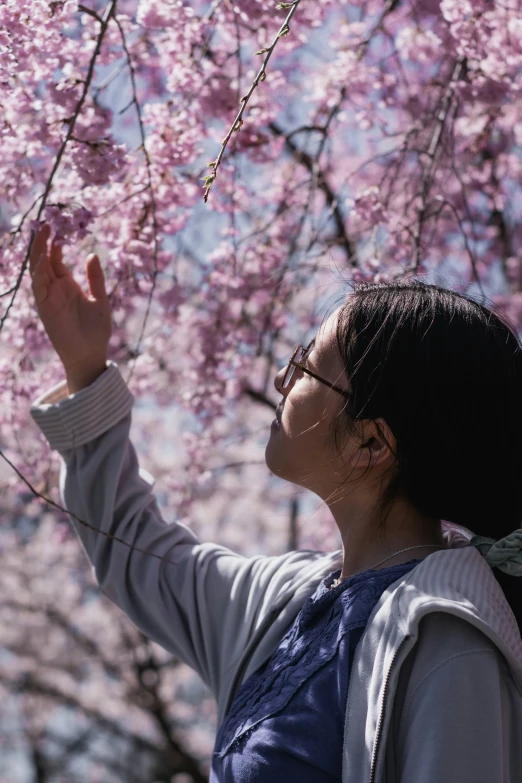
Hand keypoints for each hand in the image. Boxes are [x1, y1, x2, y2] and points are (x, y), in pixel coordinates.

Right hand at [29, 223, 111, 390]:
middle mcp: (55, 288)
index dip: (56, 243)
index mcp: (68, 284)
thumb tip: (92, 254)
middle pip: (44, 260)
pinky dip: (39, 273)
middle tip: (47, 222)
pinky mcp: (45, 308)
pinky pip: (38, 287)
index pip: (56, 258)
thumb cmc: (96, 329)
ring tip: (43, 232)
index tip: (60, 226)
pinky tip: (42, 260)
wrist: (91, 354)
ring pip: (38, 270)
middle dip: (44, 241)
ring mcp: (49, 297)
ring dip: (38, 252)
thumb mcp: (100, 299)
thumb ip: (96, 278)